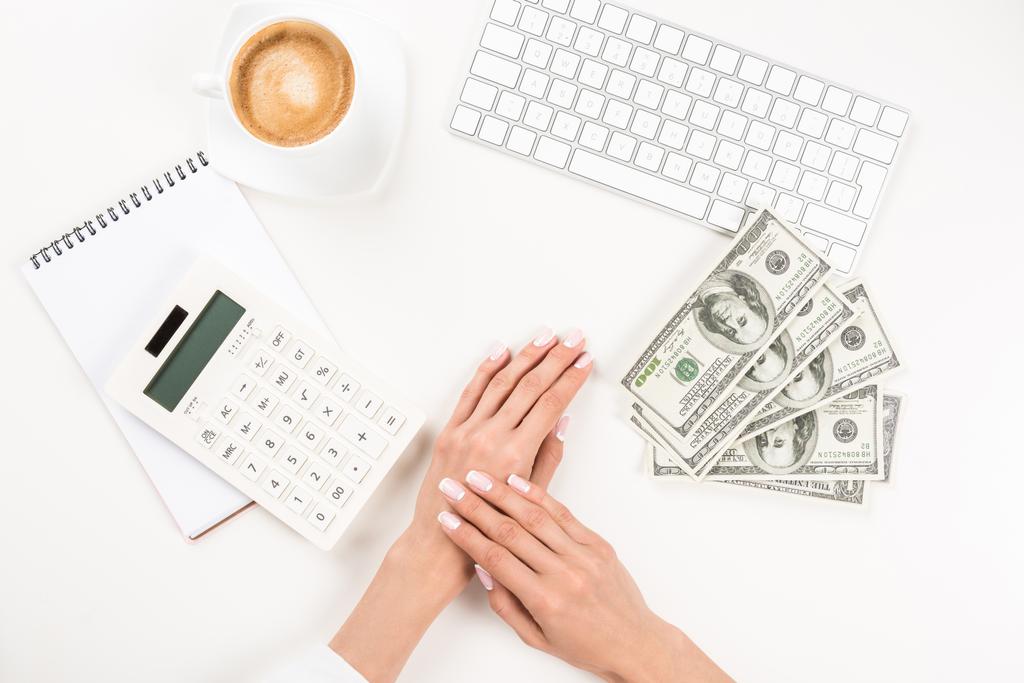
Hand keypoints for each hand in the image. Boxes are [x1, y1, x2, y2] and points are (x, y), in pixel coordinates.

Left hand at [403, 327, 593, 579]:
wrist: (440, 541)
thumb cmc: (487, 526)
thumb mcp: (528, 494)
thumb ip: (548, 456)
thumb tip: (561, 422)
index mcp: (515, 454)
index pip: (551, 404)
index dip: (571, 379)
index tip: (585, 362)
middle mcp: (491, 437)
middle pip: (530, 385)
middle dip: (556, 357)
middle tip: (573, 339)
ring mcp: (468, 431)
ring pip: (502, 381)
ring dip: (526, 355)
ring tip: (544, 337)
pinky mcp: (450, 431)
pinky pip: (471, 391)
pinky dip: (486, 368)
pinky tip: (501, 351)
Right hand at [436, 472, 731, 682]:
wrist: (635, 642)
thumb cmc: (587, 645)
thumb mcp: (536, 638)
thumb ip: (506, 605)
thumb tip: (483, 569)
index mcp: (545, 600)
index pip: (496, 559)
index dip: (466, 536)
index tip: (446, 519)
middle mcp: (564, 574)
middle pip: (510, 531)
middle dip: (476, 507)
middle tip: (453, 489)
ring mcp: (583, 555)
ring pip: (535, 516)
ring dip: (502, 493)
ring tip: (479, 477)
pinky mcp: (597, 543)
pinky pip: (563, 513)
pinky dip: (538, 496)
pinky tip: (518, 482)